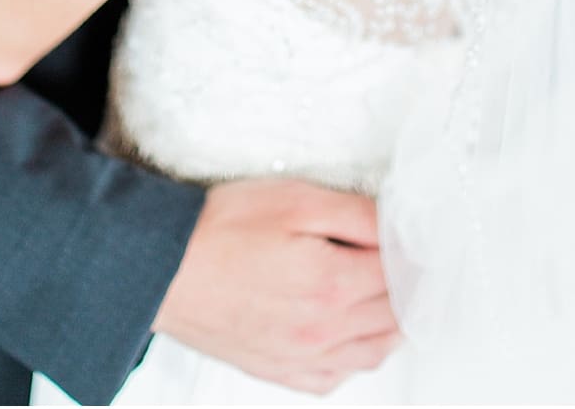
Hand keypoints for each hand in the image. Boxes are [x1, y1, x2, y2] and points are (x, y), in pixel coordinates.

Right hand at [154, 178, 401, 394]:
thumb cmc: (219, 228)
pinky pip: (340, 375)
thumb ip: (355, 214)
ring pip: (376, 351)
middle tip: (404, 263)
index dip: (415, 254)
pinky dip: (356, 355)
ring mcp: (305, 358)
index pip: (404, 275)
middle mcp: (326, 331)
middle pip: (397, 315)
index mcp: (333, 284)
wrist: (158, 267)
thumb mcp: (292, 199)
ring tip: (384, 295)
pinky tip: (346, 331)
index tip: (416, 241)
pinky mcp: (283, 372)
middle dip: (407, 288)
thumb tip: (401, 230)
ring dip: (391, 324)